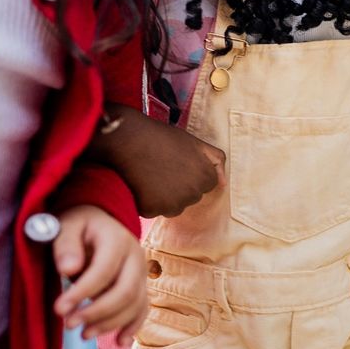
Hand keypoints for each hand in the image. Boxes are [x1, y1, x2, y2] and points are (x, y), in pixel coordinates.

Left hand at [52, 205, 148, 344]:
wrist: (99, 220)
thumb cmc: (79, 225)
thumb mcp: (67, 225)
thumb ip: (66, 245)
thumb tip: (69, 270)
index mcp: (117, 240)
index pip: (103, 271)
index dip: (82, 293)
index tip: (59, 309)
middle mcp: (136, 257)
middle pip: (125, 292)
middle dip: (98, 313)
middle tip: (69, 325)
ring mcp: (141, 273)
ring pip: (135, 304)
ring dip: (110, 323)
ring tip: (83, 335)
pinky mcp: (141, 286)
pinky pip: (142, 309)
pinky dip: (133, 327)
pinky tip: (119, 342)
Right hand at [91, 104, 223, 217]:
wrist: (125, 139)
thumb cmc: (159, 137)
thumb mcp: (194, 142)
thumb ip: (215, 160)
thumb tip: (224, 183)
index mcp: (205, 177)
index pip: (206, 184)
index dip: (191, 173)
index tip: (178, 163)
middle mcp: (192, 194)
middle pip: (189, 197)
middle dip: (179, 186)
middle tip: (162, 167)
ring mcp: (172, 204)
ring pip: (172, 207)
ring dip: (163, 197)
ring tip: (151, 175)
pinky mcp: (152, 210)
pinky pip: (152, 211)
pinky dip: (146, 201)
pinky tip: (140, 183)